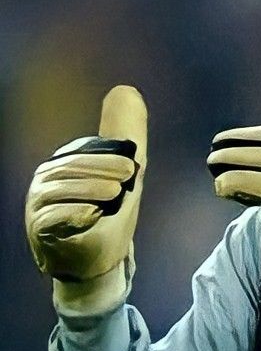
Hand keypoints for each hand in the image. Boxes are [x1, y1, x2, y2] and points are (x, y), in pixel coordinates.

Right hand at [25, 85, 146, 312]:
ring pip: (64, 191)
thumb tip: (127, 91)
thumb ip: (126, 137)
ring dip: (93, 192)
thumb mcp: (124, 176)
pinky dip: (75, 214)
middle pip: (74, 170)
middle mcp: (47, 180)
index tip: (132, 169)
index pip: (83, 155)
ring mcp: (39, 203)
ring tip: (114, 196)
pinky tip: (92, 216)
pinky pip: (54, 216)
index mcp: (64, 164)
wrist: (97, 260)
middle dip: (103, 172)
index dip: (108, 159)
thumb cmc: (109, 216)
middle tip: (128, 179)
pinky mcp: (39, 227)